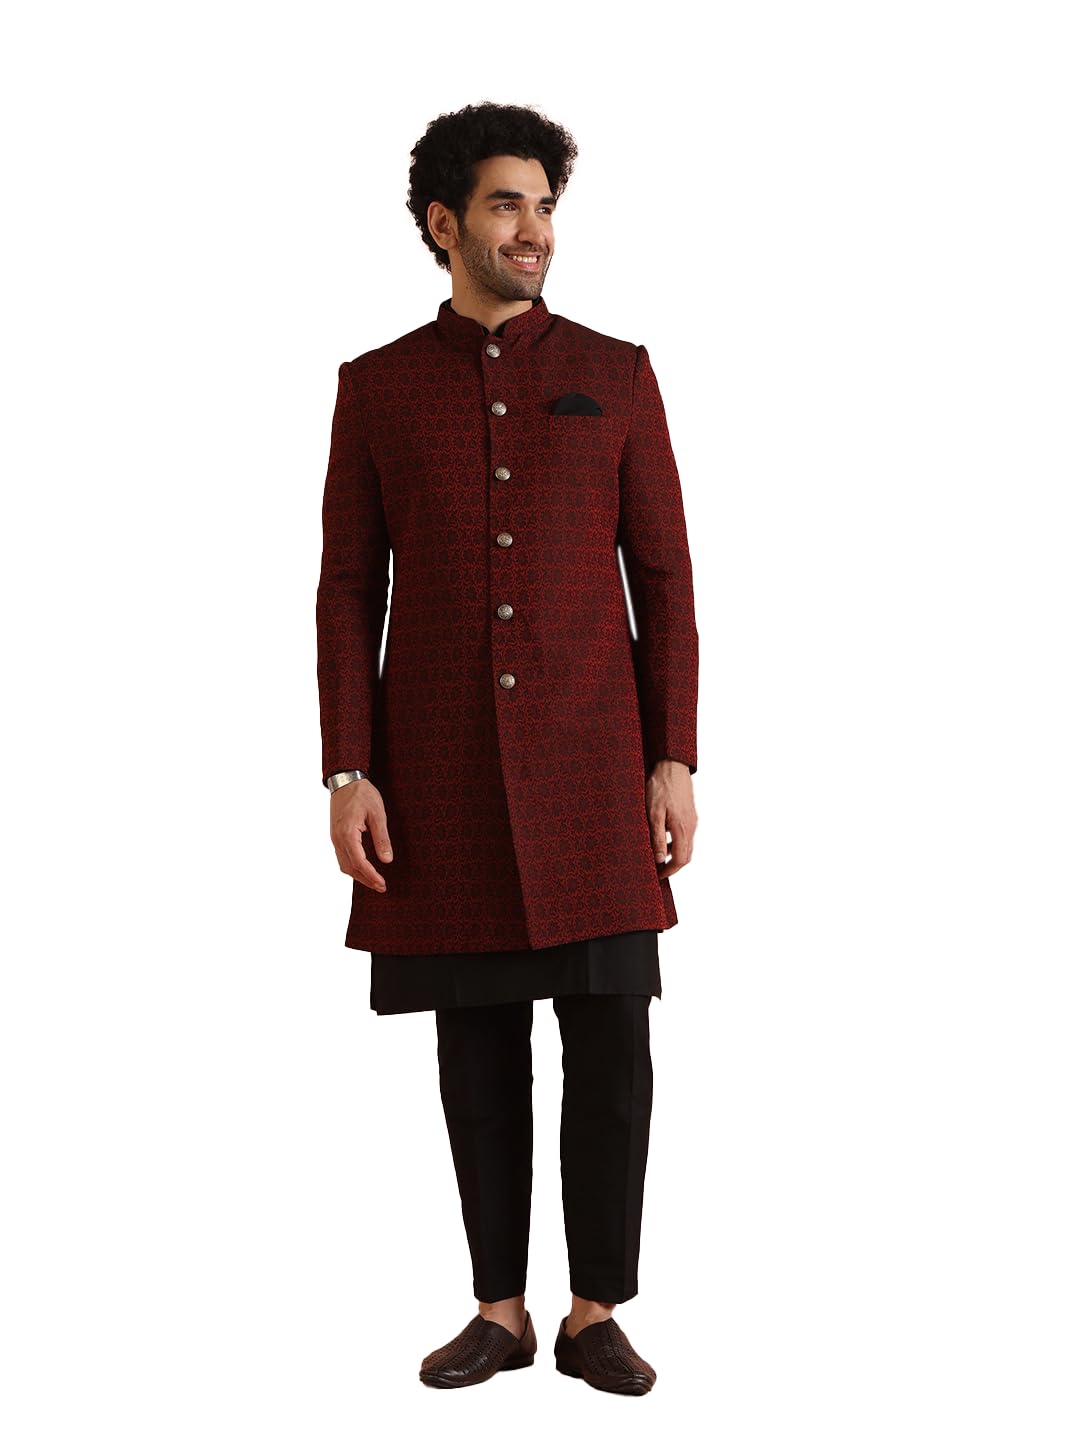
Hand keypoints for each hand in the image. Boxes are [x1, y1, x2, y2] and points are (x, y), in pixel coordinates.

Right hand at [330, 778, 392, 891]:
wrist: (346, 780)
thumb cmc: (363, 794)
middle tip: (381, 887)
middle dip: (366, 880)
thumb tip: (387, 860)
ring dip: (358, 875)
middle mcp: (337, 839)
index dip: (371, 876)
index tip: (382, 884)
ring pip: (344, 865)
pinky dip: (352, 867)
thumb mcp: (378, 814)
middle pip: (350, 868)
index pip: (359, 862)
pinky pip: (342, 857)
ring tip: (374, 881)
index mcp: (347, 834)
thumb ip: (382, 838)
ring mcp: (335, 838)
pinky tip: (363, 869)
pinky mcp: (336, 836)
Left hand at [646, 759, 695, 878]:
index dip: (669, 871)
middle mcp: (691, 826)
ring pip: (686, 845)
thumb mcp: (653, 813)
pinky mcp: (690, 814)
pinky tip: (662, 837)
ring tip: (656, 854)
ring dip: (673, 854)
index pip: (680, 860)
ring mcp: (692, 820)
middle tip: (657, 869)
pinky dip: (675, 842)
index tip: (657, 875)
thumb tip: (659, 859)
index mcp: (683, 828)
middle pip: (686, 855)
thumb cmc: (660, 787)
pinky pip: (685, 834)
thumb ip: (657, 837)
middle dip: (672, 866)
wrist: (672, 765)